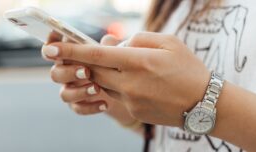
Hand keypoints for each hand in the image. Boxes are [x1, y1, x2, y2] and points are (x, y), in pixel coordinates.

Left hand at [42, 32, 210, 126]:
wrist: (204, 104)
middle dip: (83, 62)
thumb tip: (113, 43)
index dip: (71, 50)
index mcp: (139, 61)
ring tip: (122, 66)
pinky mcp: (133, 111)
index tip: (51, 49)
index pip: (96, 54)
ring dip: (103, 73)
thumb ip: (138, 38)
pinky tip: (135, 81)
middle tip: (81, 55)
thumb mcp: (169, 42)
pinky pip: (116, 95)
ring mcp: (131, 100)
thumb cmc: (189, 69)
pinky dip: (117, 85)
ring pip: (102, 83)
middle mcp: (130, 83)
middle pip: (93, 70)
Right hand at [42, 34, 136, 125]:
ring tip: (97, 89)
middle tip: (86, 72)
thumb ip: (109, 46)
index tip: (56, 46)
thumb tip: (108, 40)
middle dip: (69, 72)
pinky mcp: (79, 104)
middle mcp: (67, 72)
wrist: (125, 89)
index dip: (51, 45)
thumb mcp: (114, 53)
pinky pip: (77, 108)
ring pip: (64, 94)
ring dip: (79, 92)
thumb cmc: (115, 64)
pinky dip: (90, 107)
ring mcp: (72, 89)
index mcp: (71, 55)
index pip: (54, 48)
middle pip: (56, 73)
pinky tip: (105, 104)